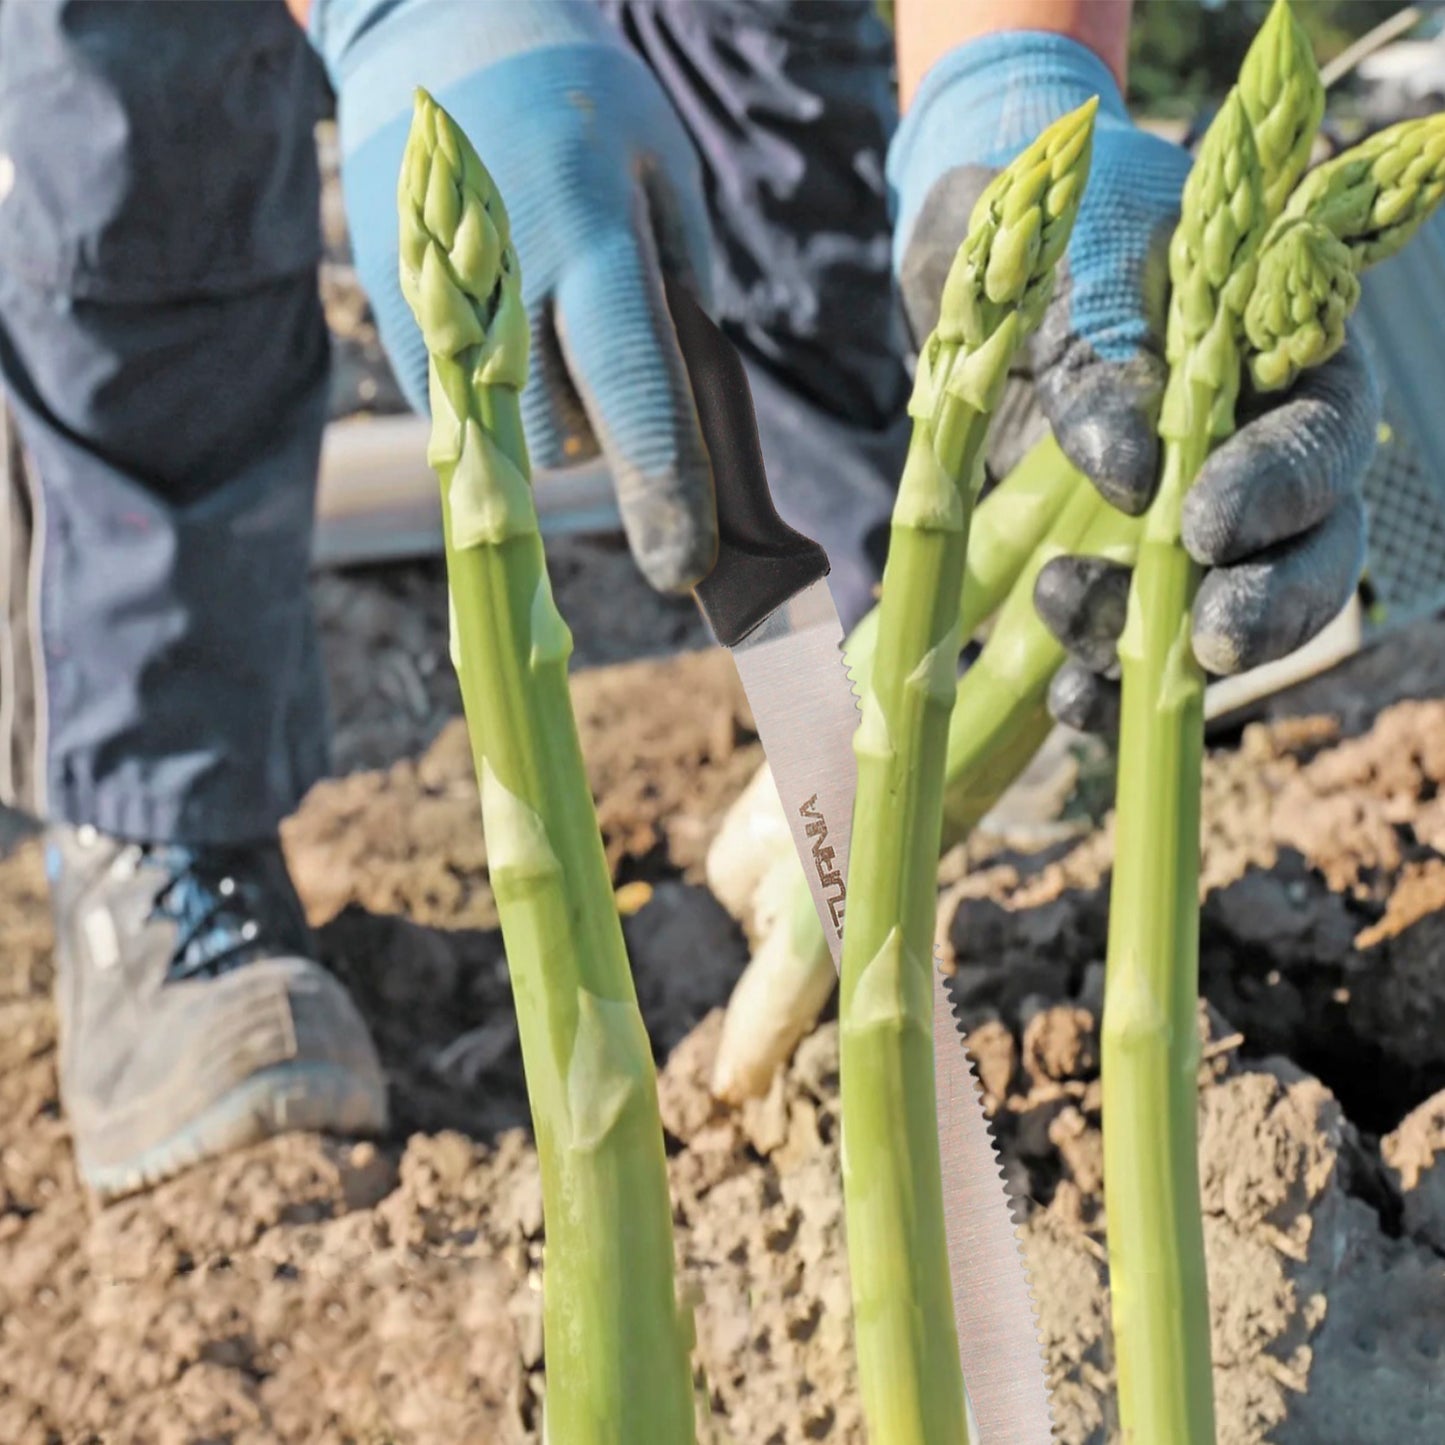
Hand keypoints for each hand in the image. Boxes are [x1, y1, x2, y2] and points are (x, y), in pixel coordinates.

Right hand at [310, 0, 716, 591]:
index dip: (664, 486)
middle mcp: (504, 278)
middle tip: (613, 355)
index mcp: (589, 234)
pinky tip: (507, 312)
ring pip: (515, 439)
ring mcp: (436, 303)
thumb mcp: (663, 176)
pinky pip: (469, 410)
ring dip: (557, 415)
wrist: (436, 36)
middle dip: (608, 437)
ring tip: (556, 316)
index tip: (687, 566)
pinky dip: (505, 391)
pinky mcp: (398, 320)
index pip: (633, 386)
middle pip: (567, 438)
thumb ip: (682, 302)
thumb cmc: (583, 110)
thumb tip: (693, 427)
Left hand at [891, 33, 1375, 728]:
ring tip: (1063, 605)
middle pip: (1310, 554)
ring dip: (1161, 645)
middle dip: (1267, 605)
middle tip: (1211, 640)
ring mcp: (1187, 529)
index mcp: (1283, 361)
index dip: (1282, 490)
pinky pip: (1137, 658)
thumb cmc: (1051, 233)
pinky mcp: (1119, 578)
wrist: (987, 253)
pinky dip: (1110, 691)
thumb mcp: (1074, 269)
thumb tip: (1135, 476)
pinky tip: (1071, 703)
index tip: (1199, 521)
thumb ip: (1110, 361)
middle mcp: (1255, 457)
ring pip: (1223, 617)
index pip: (1323, 438)